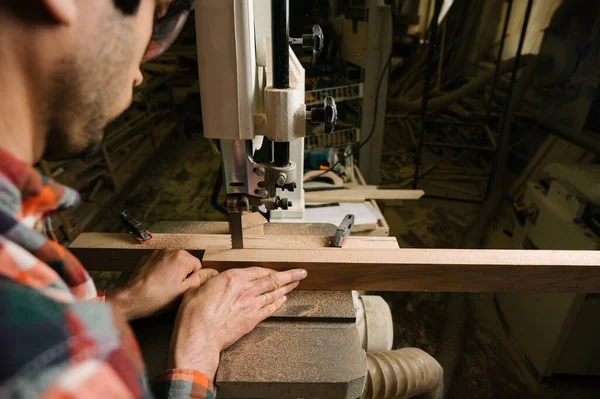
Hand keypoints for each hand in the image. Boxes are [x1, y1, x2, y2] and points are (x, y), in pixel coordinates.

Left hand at [107, 250, 217, 320]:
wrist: (132, 298)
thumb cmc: (157, 298)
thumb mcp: (185, 291)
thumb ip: (201, 279)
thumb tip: (212, 272)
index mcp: (182, 257)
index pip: (198, 266)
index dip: (192, 279)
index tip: (183, 288)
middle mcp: (171, 250)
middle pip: (186, 262)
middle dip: (182, 274)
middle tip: (173, 289)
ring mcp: (158, 252)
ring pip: (173, 263)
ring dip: (171, 272)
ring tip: (163, 287)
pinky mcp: (148, 257)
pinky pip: (162, 263)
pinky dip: (161, 271)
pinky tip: (156, 283)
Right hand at [168, 267, 307, 378]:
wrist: (199, 337)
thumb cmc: (194, 314)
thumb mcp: (196, 288)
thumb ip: (208, 279)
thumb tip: (213, 277)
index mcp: (233, 278)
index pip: (258, 270)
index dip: (270, 269)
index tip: (277, 268)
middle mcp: (246, 290)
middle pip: (273, 280)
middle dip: (289, 276)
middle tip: (301, 273)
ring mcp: (251, 305)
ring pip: (274, 294)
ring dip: (287, 288)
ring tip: (296, 284)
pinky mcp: (252, 320)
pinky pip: (270, 309)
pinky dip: (278, 303)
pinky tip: (284, 300)